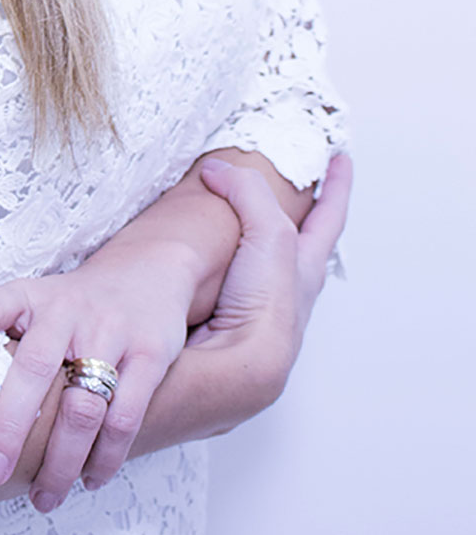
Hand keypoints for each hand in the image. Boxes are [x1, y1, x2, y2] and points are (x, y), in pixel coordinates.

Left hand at [0, 227, 205, 511]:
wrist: (146, 275)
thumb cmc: (72, 308)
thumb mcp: (34, 306)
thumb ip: (0, 342)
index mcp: (28, 297)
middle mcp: (65, 309)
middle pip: (33, 369)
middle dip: (10, 427)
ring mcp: (110, 330)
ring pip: (82, 407)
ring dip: (61, 461)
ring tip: (43, 498)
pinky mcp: (149, 354)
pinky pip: (125, 416)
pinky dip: (106, 457)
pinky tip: (90, 480)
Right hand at [188, 152, 351, 373]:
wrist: (226, 376)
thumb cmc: (261, 318)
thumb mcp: (270, 236)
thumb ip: (250, 194)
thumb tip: (219, 171)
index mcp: (302, 273)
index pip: (328, 220)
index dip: (337, 187)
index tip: (342, 158)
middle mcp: (283, 298)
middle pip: (298, 249)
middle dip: (298, 218)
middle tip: (293, 190)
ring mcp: (251, 317)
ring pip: (257, 271)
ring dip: (247, 245)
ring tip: (229, 219)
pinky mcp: (217, 329)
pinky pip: (217, 286)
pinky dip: (209, 267)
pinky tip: (192, 266)